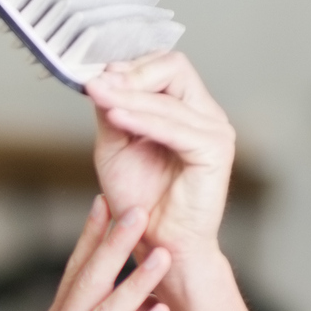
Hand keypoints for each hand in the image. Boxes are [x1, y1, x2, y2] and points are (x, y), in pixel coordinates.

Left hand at [86, 52, 235, 272]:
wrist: (157, 244)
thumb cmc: (139, 201)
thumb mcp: (115, 147)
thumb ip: (113, 112)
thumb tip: (103, 77)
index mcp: (186, 110)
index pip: (164, 65)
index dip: (130, 66)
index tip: (95, 75)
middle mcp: (205, 115)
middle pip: (175, 67)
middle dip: (131, 74)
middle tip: (97, 83)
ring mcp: (215, 130)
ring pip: (169, 97)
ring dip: (128, 95)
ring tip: (97, 95)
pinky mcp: (215, 151)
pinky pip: (175, 127)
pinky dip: (143, 119)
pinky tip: (115, 116)